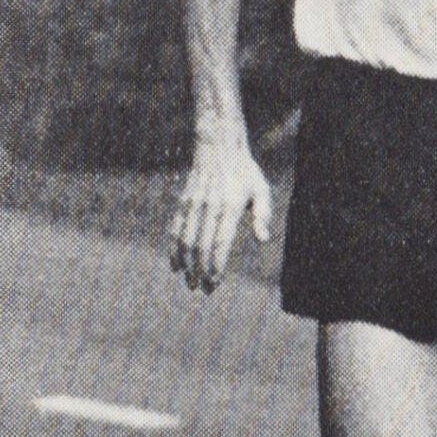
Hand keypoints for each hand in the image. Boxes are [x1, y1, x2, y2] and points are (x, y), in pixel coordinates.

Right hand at [170, 138, 274, 292]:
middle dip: (200, 271)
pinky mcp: (183, 203)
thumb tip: (263, 240)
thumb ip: (263, 215)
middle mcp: (209, 207)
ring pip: (185, 241)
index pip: (220, 242)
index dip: (216, 264)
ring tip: (190, 282)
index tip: (215, 282)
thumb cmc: (245, 172)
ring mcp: (193, 205)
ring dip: (186, 264)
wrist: (218, 147)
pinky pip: (175, 229)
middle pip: (201, 246)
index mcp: (230, 206)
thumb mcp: (261, 189)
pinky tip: (175, 265)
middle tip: (203, 289)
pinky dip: (173, 249)